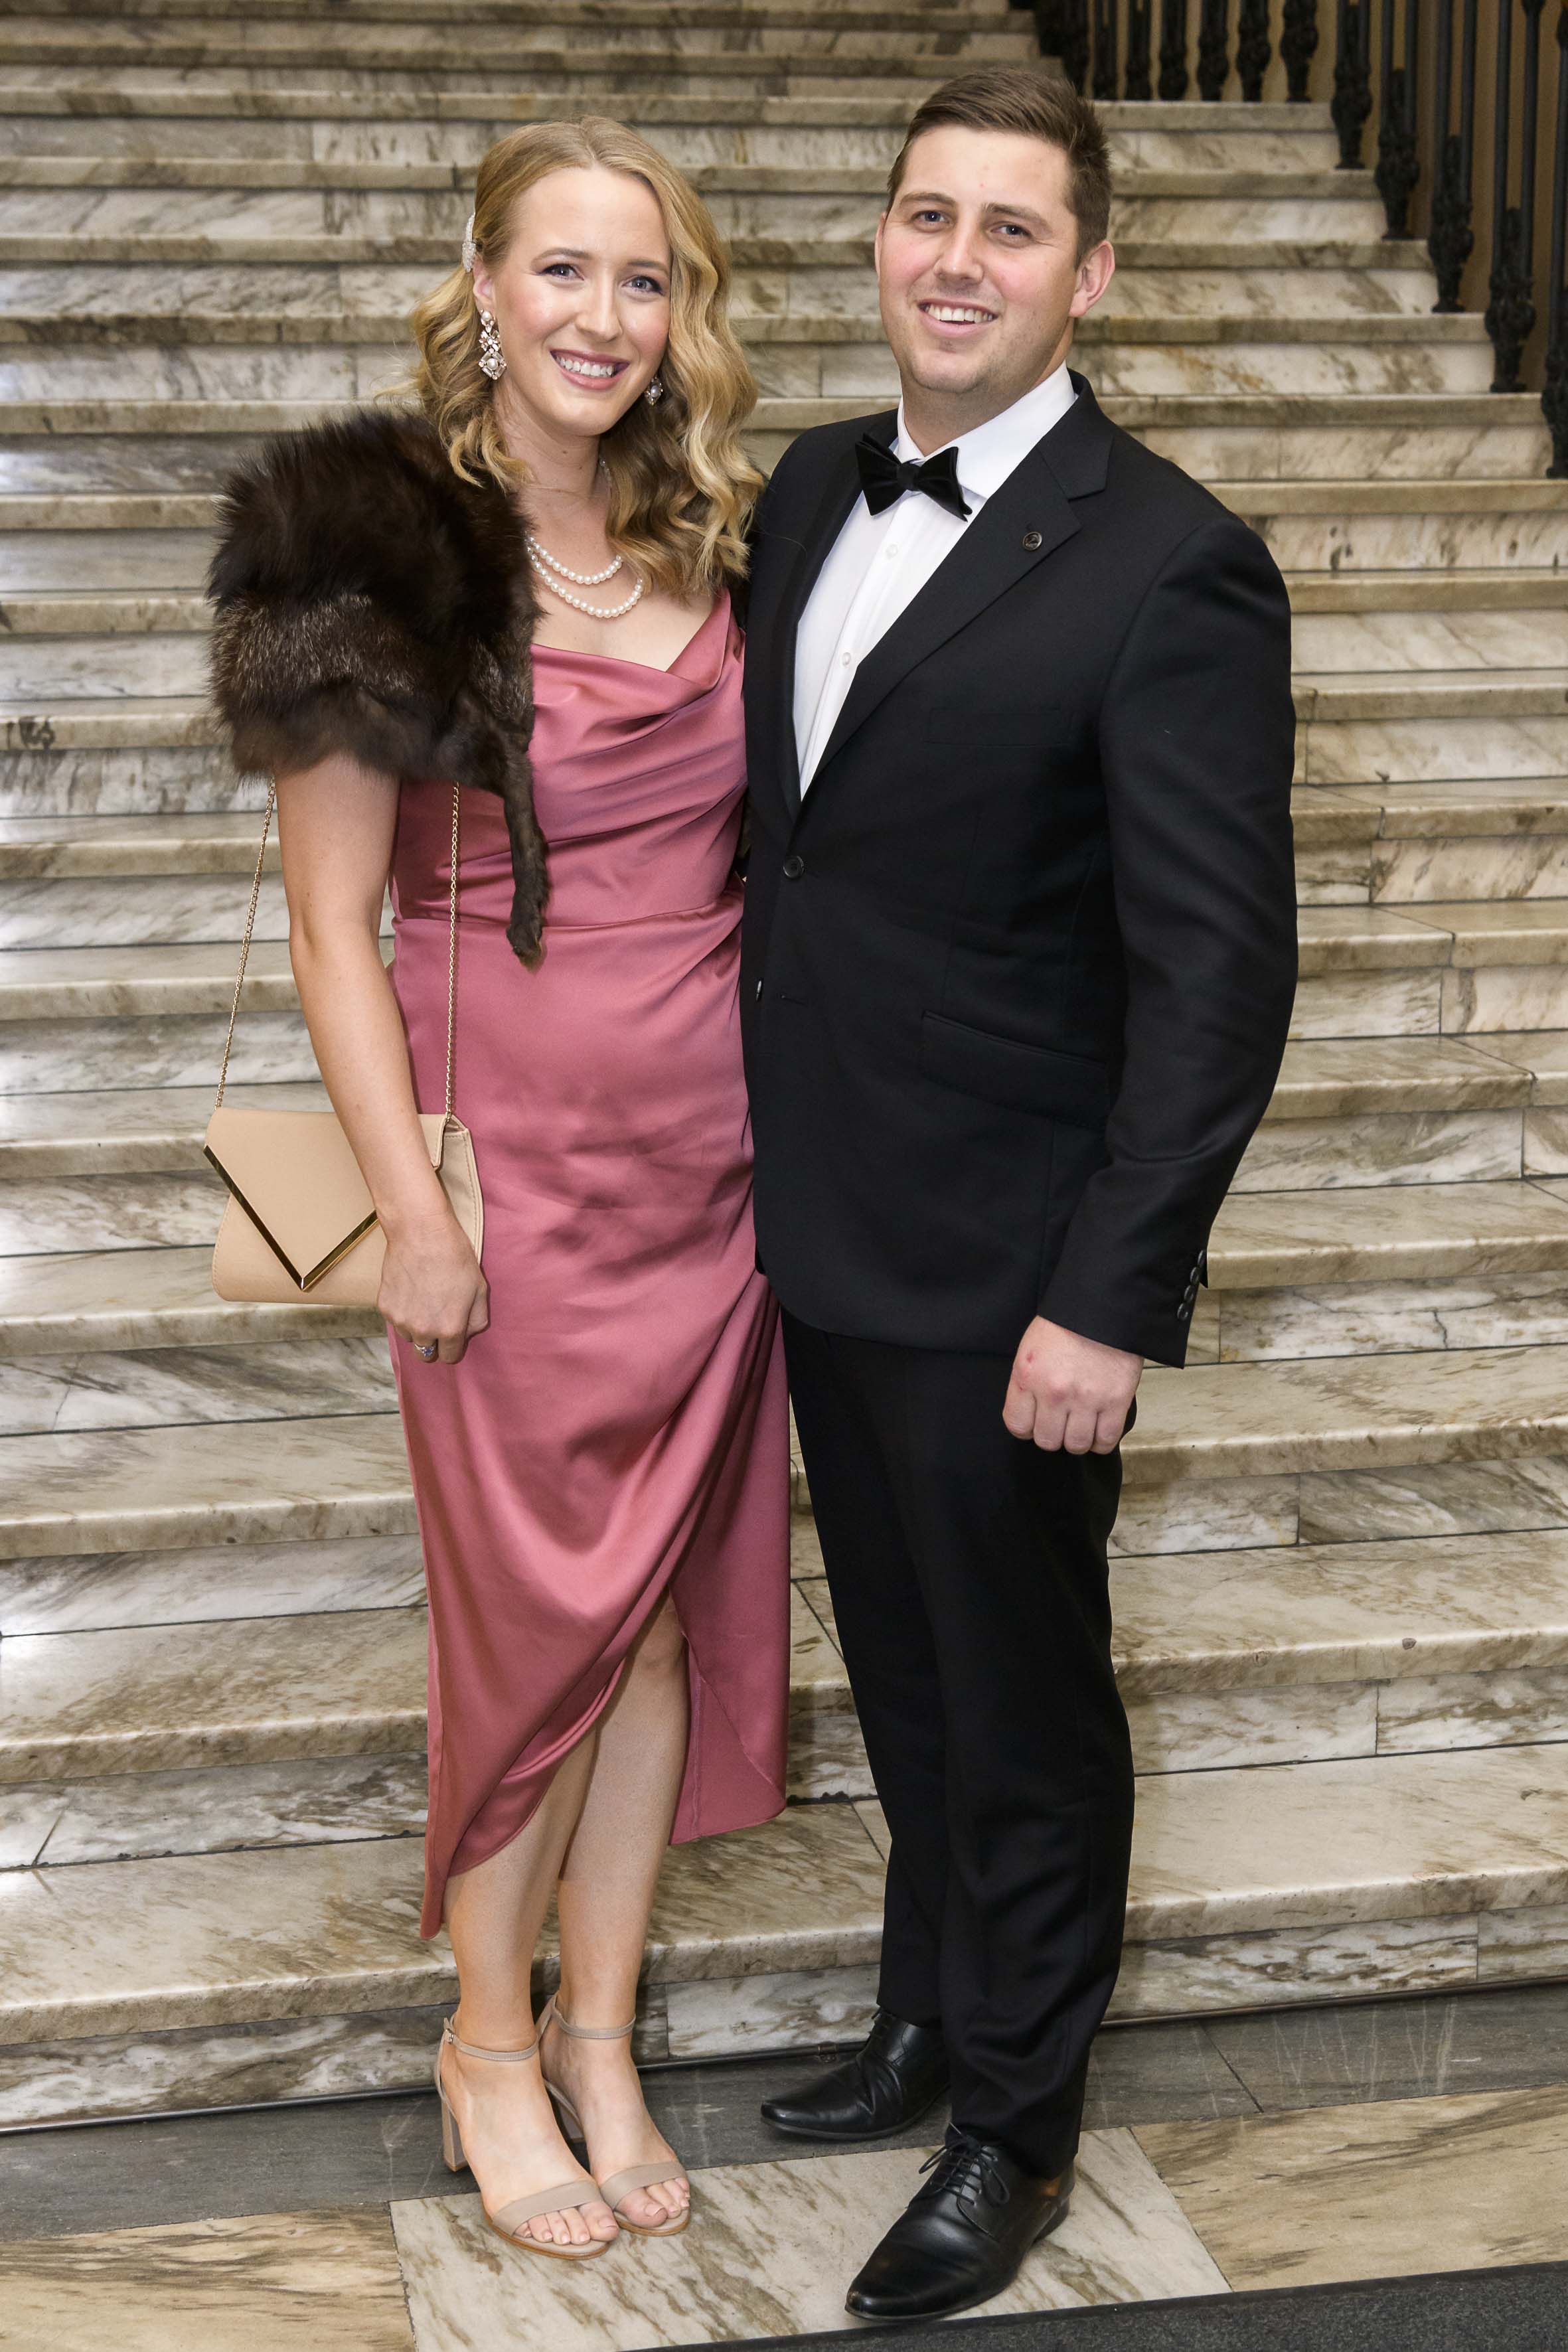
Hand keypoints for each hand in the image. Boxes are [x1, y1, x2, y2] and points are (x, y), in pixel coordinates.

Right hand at [377, 1210, 488, 1364]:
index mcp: (449, 1329)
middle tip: (438, 1319)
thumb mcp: (479, 1288)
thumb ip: (477, 1318)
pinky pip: (395, 1320)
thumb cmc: (454, 1256)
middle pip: (426, 1354)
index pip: (450, 1357)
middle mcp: (423, 1330)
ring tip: (424, 1300)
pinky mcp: (385, 1306)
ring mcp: (400, 1319)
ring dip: (416, 1327)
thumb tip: (468, 1333)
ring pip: (409, 1337)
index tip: (454, 1332)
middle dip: (434, 1343)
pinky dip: (403, 1311)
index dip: (454, 1346)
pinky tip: (411, 1290)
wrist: (420, 1231)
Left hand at [1003, 1316, 1141, 1454]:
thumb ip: (1026, 1382)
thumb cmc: (1067, 1323)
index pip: (1017, 1426)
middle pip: (1047, 1441)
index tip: (1035, 1422)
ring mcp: (1086, 1399)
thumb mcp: (1030, 1348)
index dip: (1027, 1428)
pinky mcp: (1116, 1402)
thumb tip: (1030, 1413)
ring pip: (1076, 1445)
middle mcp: (1054, 1392)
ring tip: (1082, 1425)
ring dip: (1078, 1440)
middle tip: (1061, 1421)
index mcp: (1028, 1376)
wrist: (1105, 1305)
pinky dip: (1102, 1441)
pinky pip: (1106, 1440)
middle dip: (1053, 1435)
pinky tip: (1100, 1430)